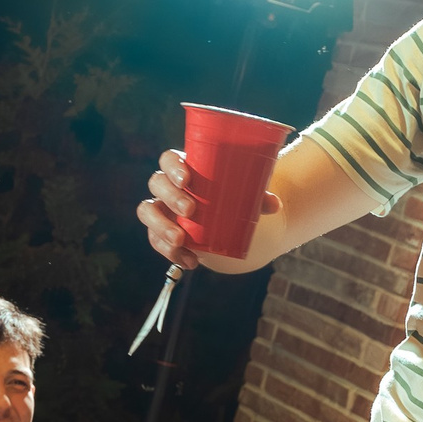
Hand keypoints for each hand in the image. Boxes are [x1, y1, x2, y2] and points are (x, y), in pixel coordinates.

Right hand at [138, 149, 281, 264]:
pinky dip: (171, 253)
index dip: (172, 167)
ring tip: (180, 239)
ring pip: (148, 212)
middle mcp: (167, 186)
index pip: (168, 159)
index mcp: (184, 168)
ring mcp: (161, 209)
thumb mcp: (244, 195)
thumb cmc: (229, 197)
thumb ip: (258, 197)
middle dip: (171, 197)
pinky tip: (189, 262)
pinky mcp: (160, 232)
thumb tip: (274, 205)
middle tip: (190, 210)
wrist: (222, 221)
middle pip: (157, 184)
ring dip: (161, 226)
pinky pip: (156, 241)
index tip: (187, 179)